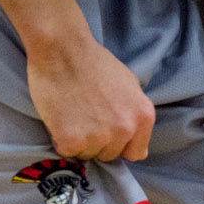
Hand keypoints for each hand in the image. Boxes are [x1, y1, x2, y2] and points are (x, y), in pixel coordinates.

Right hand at [27, 36, 155, 161]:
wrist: (63, 48)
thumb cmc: (95, 62)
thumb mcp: (130, 85)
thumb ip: (135, 114)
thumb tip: (138, 143)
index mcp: (143, 117)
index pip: (135, 153)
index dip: (120, 145)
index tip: (108, 134)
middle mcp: (125, 130)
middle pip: (110, 154)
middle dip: (98, 141)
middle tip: (84, 117)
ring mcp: (99, 137)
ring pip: (88, 154)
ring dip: (79, 141)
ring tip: (72, 115)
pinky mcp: (72, 140)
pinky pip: (67, 151)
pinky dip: (61, 140)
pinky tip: (60, 119)